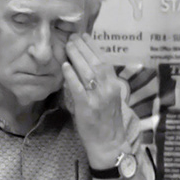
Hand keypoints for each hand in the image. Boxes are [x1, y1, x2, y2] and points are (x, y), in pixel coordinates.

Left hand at [59, 33, 134, 165]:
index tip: (85, 36)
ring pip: (88, 72)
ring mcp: (99, 98)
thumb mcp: (107, 98)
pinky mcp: (88, 107)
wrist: (109, 143)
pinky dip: (72, 76)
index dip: (94, 47)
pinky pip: (78, 88)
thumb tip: (84, 67)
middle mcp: (109, 89)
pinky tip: (65, 67)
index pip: (104, 61)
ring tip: (68, 45)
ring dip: (77, 56)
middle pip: (96, 63)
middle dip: (83, 47)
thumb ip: (99, 83)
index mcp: (114, 85)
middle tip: (72, 36)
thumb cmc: (106, 121)